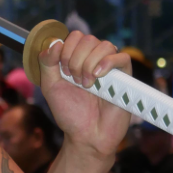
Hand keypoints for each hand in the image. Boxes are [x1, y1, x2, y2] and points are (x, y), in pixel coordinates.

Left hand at [39, 32, 131, 158]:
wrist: (86, 135)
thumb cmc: (69, 113)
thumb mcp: (50, 87)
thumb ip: (47, 63)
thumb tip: (55, 42)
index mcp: (77, 59)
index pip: (74, 36)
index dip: (65, 48)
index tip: (62, 70)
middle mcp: (94, 60)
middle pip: (88, 38)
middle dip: (75, 58)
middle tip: (74, 80)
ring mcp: (110, 68)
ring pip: (104, 45)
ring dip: (89, 63)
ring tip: (86, 84)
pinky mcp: (125, 78)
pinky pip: (122, 58)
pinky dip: (108, 63)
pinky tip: (98, 76)